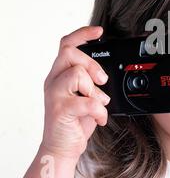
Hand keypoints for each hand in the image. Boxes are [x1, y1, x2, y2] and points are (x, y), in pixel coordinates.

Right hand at [41, 26, 109, 160]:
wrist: (62, 147)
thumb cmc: (75, 120)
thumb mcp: (86, 95)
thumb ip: (91, 81)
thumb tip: (108, 73)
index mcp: (60, 75)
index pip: (66, 45)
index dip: (82, 34)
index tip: (99, 31)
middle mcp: (54, 81)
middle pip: (69, 53)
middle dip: (91, 63)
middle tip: (102, 80)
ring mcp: (54, 95)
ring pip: (76, 73)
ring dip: (94, 89)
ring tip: (99, 102)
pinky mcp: (60, 110)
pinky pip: (86, 101)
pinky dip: (99, 110)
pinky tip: (100, 118)